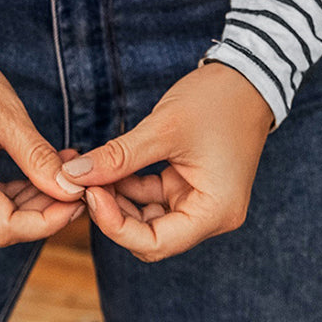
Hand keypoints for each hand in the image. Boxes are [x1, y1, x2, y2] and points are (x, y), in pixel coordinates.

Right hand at [0, 30, 87, 245]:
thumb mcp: (5, 112)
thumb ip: (37, 157)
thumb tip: (70, 190)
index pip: (4, 226)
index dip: (47, 222)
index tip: (79, 200)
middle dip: (44, 210)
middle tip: (78, 183)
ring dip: (31, 201)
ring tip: (63, 170)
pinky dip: (11, 192)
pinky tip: (38, 172)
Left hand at [52, 61, 274, 261]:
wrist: (247, 77)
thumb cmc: (216, 101)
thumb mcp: (164, 128)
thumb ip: (120, 156)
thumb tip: (73, 175)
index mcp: (215, 211)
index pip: (157, 243)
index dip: (117, 227)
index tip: (89, 194)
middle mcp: (211, 215)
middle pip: (151, 236)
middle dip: (114, 214)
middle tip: (83, 183)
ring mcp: (200, 201)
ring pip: (149, 218)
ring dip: (119, 200)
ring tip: (91, 173)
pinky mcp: (190, 185)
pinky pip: (154, 197)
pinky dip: (130, 186)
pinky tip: (107, 168)